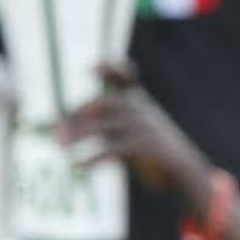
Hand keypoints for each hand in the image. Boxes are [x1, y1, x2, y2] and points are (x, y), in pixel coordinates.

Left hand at [57, 64, 214, 214]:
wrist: (184, 171)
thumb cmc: (153, 152)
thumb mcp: (134, 131)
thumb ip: (105, 125)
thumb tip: (61, 130)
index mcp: (139, 101)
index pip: (125, 78)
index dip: (110, 69)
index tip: (91, 68)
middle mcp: (139, 109)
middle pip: (101, 104)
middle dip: (76, 116)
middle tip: (55, 133)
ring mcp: (141, 126)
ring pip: (101, 126)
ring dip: (77, 135)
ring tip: (60, 146)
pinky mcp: (142, 147)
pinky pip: (110, 150)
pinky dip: (92, 159)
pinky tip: (78, 166)